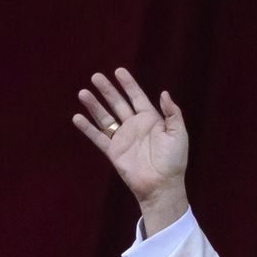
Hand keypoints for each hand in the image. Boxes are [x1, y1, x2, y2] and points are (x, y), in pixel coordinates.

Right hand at [72, 68, 189, 234]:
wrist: (162, 185)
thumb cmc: (174, 161)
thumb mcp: (178, 134)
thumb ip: (172, 113)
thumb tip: (164, 93)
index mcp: (151, 120)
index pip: (137, 97)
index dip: (128, 84)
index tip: (119, 71)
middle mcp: (135, 126)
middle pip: (118, 103)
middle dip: (107, 90)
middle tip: (96, 76)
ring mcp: (123, 138)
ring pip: (105, 117)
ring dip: (94, 105)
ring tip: (83, 92)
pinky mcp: (113, 151)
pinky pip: (98, 137)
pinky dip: (87, 128)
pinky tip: (77, 117)